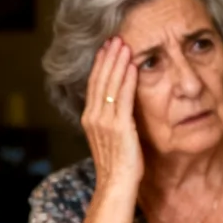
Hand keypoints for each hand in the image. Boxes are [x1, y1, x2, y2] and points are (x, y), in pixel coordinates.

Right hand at [81, 38, 141, 192]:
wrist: (116, 185)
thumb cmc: (118, 166)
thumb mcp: (111, 139)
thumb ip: (112, 120)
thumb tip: (120, 107)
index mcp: (89, 119)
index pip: (93, 84)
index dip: (100, 64)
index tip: (107, 47)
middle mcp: (92, 117)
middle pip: (99, 79)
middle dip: (107, 56)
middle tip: (115, 37)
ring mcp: (103, 121)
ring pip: (109, 84)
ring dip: (117, 62)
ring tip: (124, 44)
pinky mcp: (118, 126)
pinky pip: (122, 97)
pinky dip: (127, 79)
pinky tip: (132, 65)